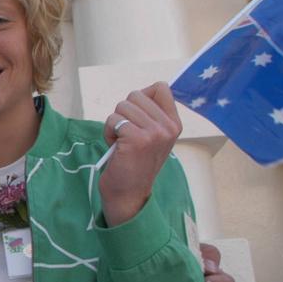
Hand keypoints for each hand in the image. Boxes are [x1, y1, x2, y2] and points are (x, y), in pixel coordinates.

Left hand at [99, 82, 181, 226]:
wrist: (129, 193)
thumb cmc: (134, 163)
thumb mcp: (151, 136)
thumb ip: (151, 114)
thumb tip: (145, 91)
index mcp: (174, 124)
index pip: (161, 87)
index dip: (142, 97)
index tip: (137, 116)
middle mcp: (168, 127)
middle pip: (136, 95)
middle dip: (124, 112)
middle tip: (127, 134)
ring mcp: (154, 133)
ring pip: (122, 106)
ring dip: (115, 123)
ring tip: (122, 142)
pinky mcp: (137, 139)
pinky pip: (113, 120)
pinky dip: (108, 132)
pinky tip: (116, 147)